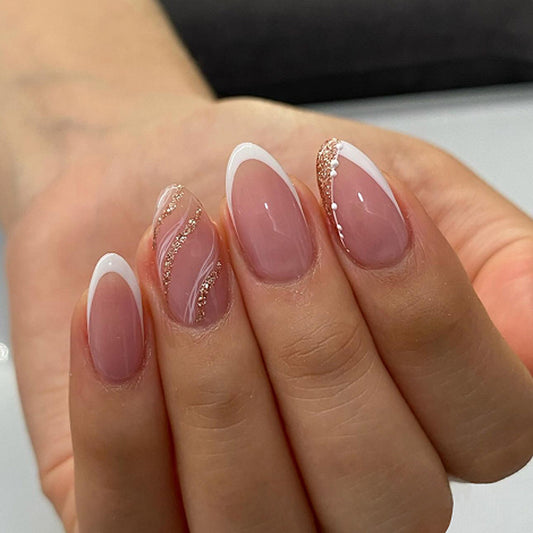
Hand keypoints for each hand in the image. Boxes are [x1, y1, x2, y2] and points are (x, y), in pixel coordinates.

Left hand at [68, 142, 532, 531]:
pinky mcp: (137, 516)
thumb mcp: (398, 184)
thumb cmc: (275, 183)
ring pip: (254, 517)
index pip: (487, 422)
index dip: (424, 307)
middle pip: (377, 487)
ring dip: (214, 367)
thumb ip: (486, 258)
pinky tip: (112, 300)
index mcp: (434, 422)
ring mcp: (246, 522)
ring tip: (180, 243)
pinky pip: (131, 515)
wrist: (160, 184)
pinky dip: (119, 404)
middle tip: (259, 217)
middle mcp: (353, 494)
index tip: (354, 193)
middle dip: (313, 337)